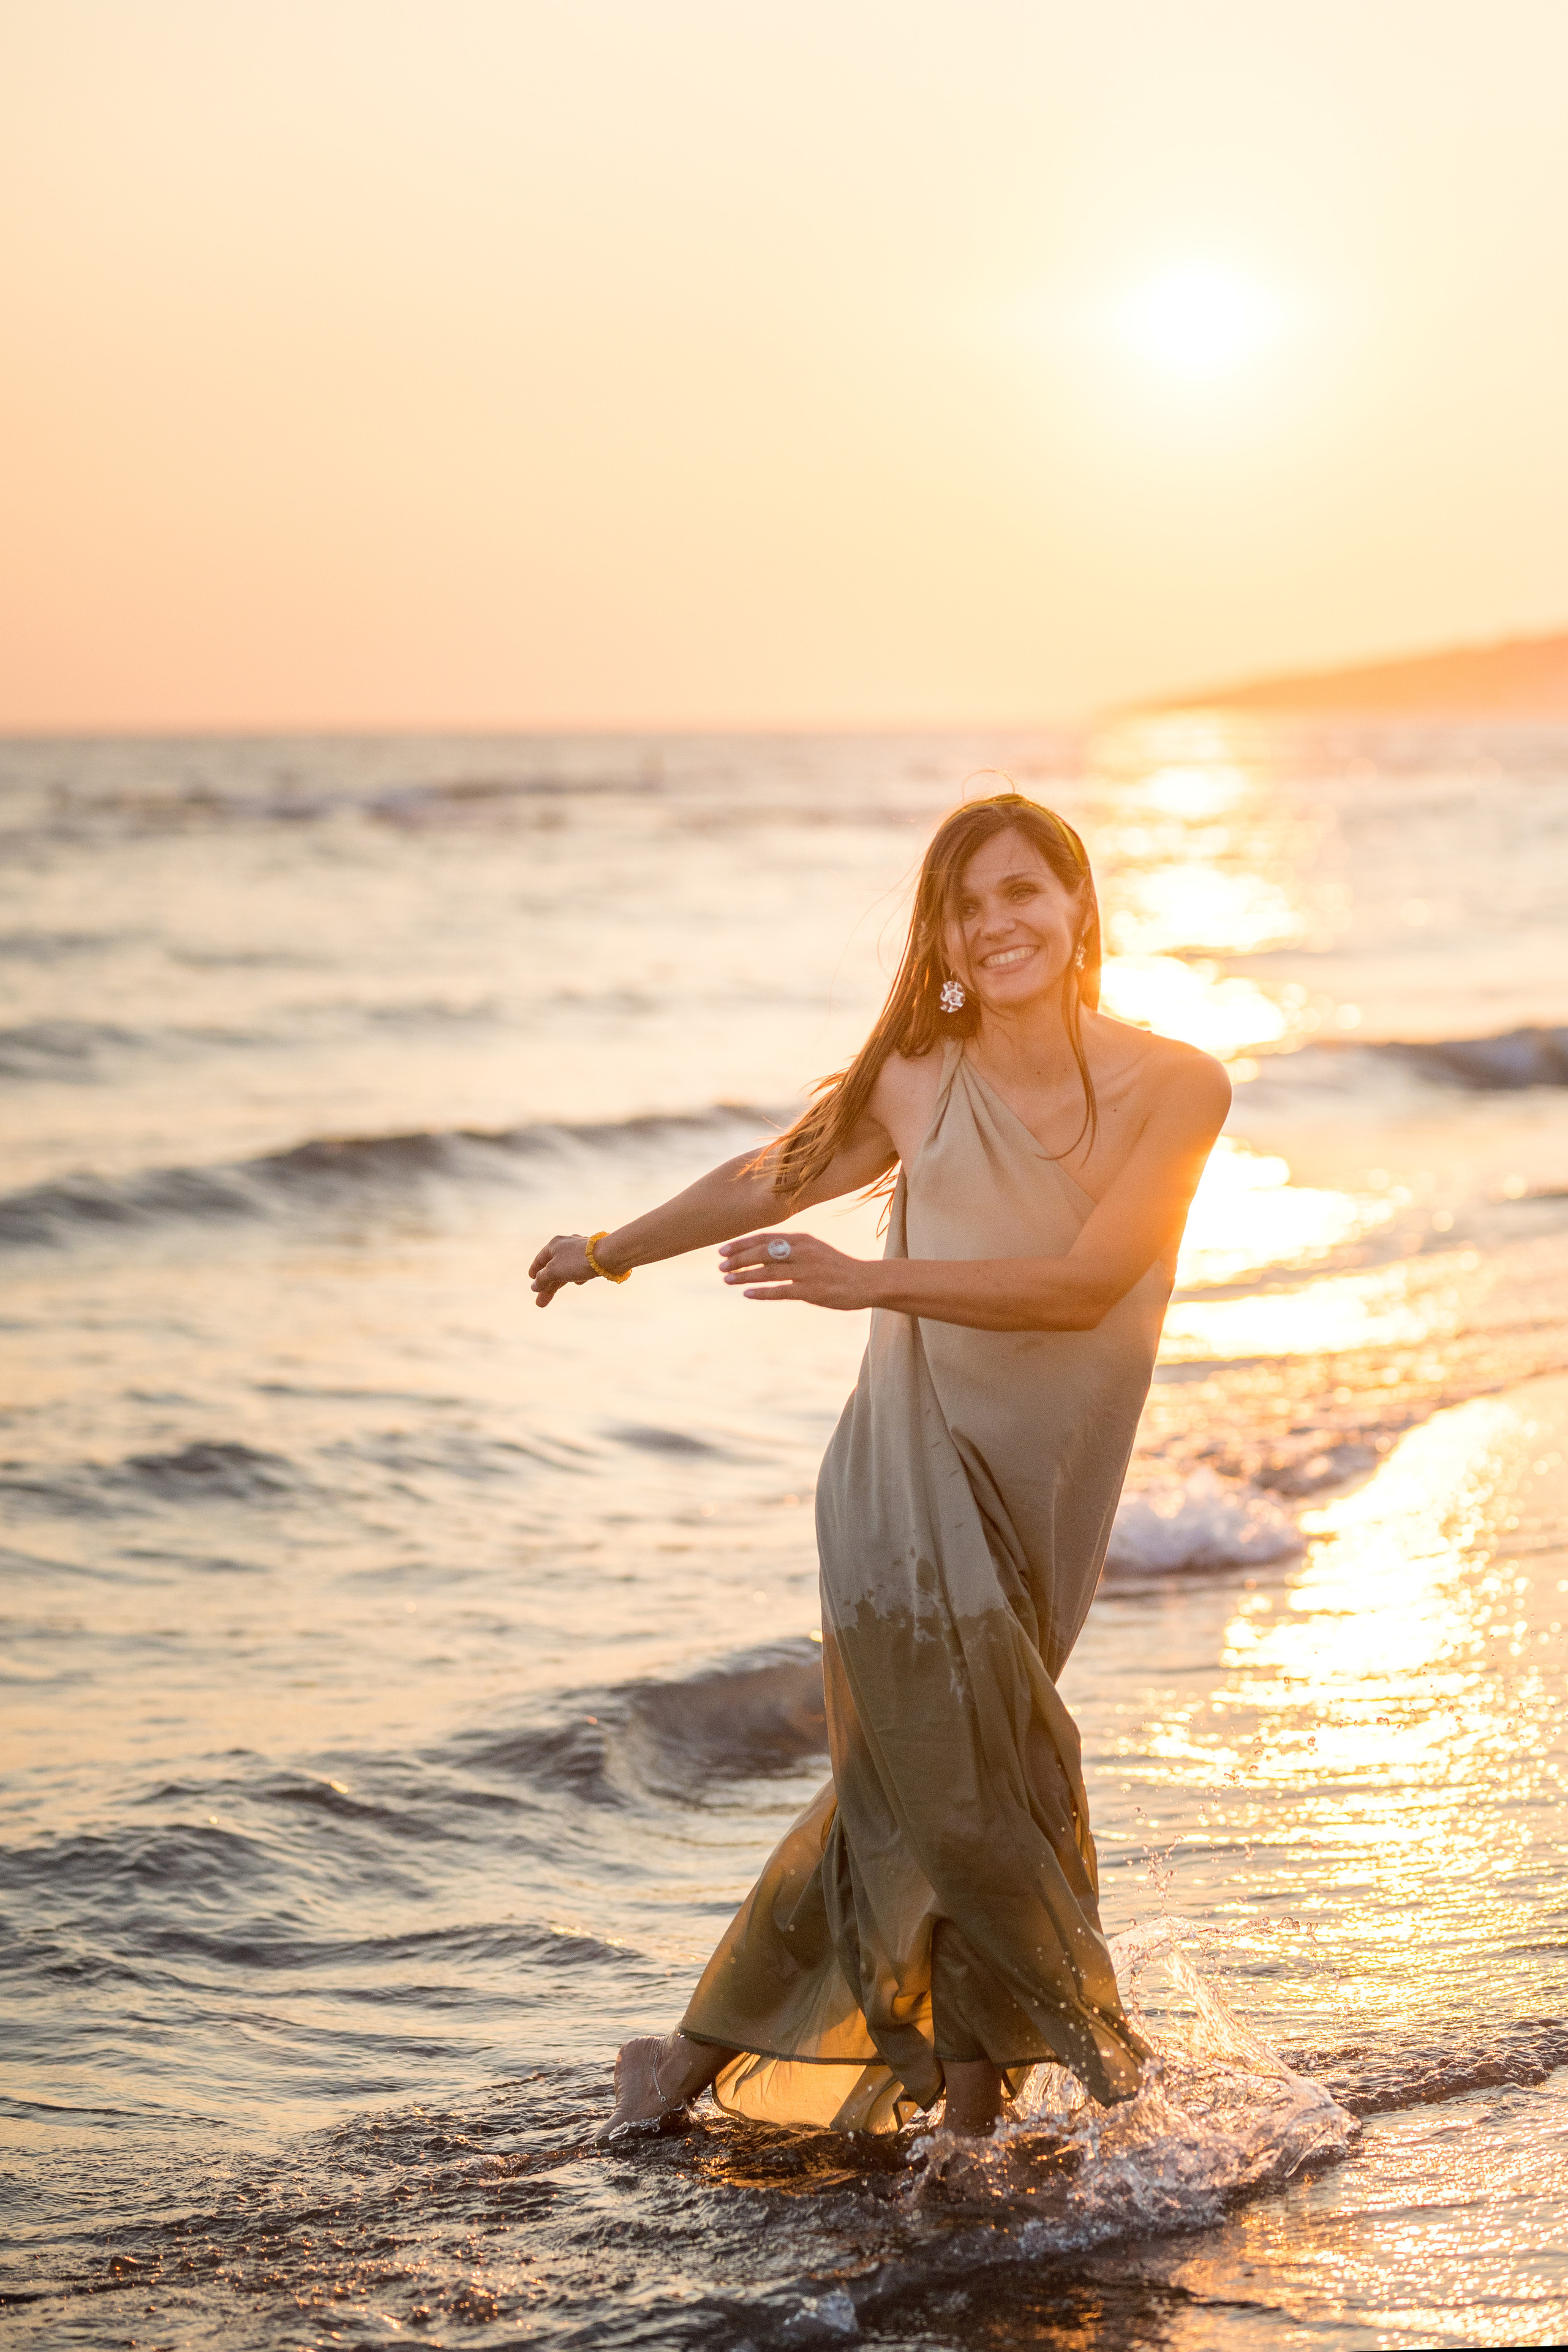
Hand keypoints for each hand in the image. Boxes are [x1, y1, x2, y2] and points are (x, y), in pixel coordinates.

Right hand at [529, 1233, 596, 1306]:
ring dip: (558, 1285)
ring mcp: (581, 1251)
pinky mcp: (593, 1258)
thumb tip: (534, 1286)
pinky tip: (578, 1283)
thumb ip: (542, 1279)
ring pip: (566, 1270)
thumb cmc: (578, 1261)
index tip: (532, 1283)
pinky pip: (580, 1269)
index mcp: (555, 1244)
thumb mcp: (554, 1270)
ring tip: (552, 1299)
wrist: (608, 1256)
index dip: (535, 1272)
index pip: (540, 1259)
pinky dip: (576, 1277)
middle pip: (553, 1268)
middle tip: (540, 1304)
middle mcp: (567, 1245)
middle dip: (546, 1287)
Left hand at [719, 1230, 876, 1310]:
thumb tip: (762, 1251)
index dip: (741, 1243)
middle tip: (720, 1267)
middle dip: (738, 1259)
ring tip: (727, 1280)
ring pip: (768, 1271)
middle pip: (762, 1252)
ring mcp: (807, 1271)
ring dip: (744, 1275)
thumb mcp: (814, 1249)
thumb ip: (790, 1249)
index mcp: (802, 1239)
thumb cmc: (837, 1267)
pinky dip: (762, 1292)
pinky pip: (781, 1291)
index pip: (765, 1238)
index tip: (722, 1250)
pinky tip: (747, 1294)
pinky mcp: (812, 1290)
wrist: (867, 1281)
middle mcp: (802, 1251)